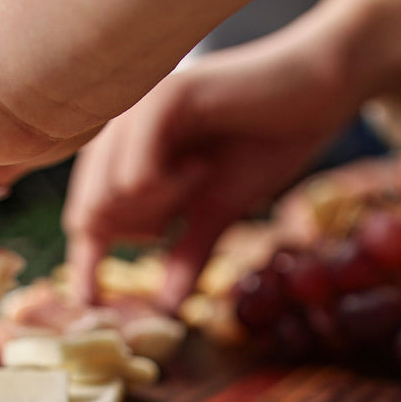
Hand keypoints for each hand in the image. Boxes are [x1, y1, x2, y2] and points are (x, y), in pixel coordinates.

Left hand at [63, 0, 400, 307]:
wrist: (315, 94)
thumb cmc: (267, 144)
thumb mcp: (218, 211)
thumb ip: (188, 254)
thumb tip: (167, 307)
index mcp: (126, 150)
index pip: (87, 215)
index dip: (84, 261)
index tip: (91, 302)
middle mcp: (119, 128)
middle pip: (90, 211)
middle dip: (137, 229)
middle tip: (180, 213)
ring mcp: (137, 109)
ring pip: (108, 194)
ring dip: (157, 205)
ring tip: (198, 180)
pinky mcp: (165, 97)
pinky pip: (136, 169)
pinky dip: (166, 185)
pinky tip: (200, 169)